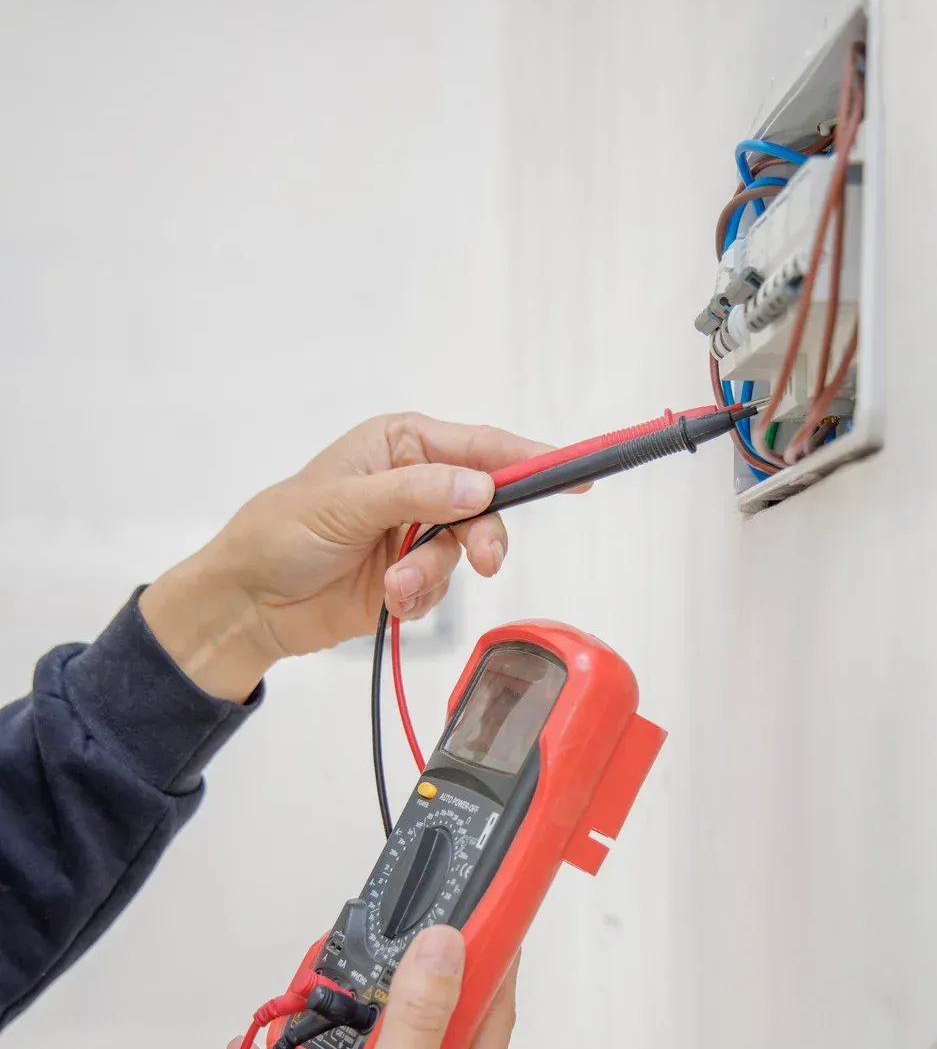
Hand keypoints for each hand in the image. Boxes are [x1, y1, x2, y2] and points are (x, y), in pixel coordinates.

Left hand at [140, 412, 546, 701]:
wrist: (250, 603)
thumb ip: (416, 493)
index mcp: (401, 444)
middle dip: (482, 536)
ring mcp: (415, 532)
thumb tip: (477, 487)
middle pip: (486, 504)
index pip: (480, 446)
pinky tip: (389, 599)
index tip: (574, 473)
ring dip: (433, 574)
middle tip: (483, 560)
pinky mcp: (411, 576)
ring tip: (396, 586)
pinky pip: (444, 589)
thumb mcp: (345, 503)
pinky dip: (420, 598)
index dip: (530, 460)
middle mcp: (416, 483)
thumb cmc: (280, 533)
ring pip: (465, 552)